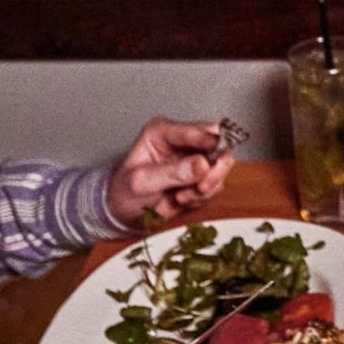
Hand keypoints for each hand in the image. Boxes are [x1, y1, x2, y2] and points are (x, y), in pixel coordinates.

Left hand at [105, 117, 234, 222]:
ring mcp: (194, 158)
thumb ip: (172, 173)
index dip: (209, 143)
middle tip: (201, 187)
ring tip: (182, 197)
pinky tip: (183, 199)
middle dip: (214, 168)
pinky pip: (216, 183)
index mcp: (163, 131)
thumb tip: (203, 164)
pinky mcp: (200, 175)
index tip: (211, 160)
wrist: (123, 213)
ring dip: (206, 186)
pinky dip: (204, 196)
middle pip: (217, 144)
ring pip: (221, 165)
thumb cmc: (124, 192)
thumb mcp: (141, 182)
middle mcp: (182, 141)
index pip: (196, 130)